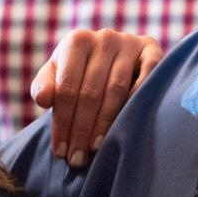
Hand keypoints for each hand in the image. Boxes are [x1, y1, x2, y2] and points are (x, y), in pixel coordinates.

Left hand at [30, 28, 162, 167]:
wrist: (115, 56)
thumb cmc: (80, 72)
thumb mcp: (57, 75)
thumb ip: (44, 86)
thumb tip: (44, 100)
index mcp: (76, 41)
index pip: (66, 88)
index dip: (62, 122)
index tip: (60, 151)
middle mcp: (104, 38)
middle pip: (90, 92)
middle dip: (81, 129)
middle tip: (77, 158)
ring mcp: (130, 42)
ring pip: (116, 89)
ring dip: (105, 123)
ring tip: (96, 149)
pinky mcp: (152, 49)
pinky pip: (147, 76)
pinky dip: (138, 99)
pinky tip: (128, 123)